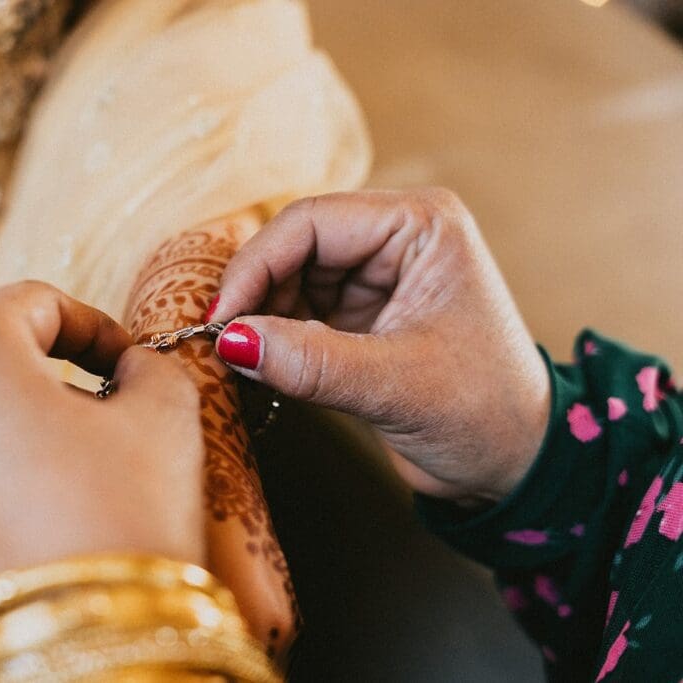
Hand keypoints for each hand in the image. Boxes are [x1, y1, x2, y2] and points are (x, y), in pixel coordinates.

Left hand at [0, 282, 205, 620]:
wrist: (78, 659)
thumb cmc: (119, 522)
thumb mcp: (165, 416)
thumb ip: (149, 366)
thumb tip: (130, 368)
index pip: (29, 302)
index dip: (90, 323)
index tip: (124, 361)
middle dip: (43, 369)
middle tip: (99, 408)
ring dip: (7, 419)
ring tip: (65, 465)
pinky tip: (28, 511)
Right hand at [208, 189, 550, 505]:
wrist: (514, 463)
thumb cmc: (484, 413)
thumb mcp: (395, 385)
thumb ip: (312, 361)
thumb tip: (233, 341)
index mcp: (420, 226)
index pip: (313, 223)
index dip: (257, 265)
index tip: (220, 318)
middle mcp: (396, 239)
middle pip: (295, 246)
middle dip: (255, 292)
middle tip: (220, 342)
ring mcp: (376, 277)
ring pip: (289, 279)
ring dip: (260, 315)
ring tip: (238, 356)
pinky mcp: (360, 315)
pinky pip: (298, 311)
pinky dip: (274, 336)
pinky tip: (261, 362)